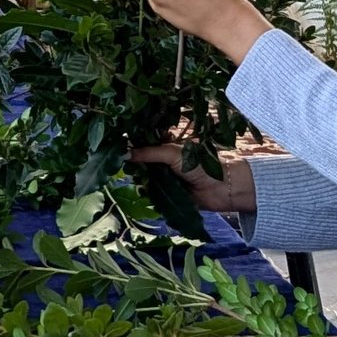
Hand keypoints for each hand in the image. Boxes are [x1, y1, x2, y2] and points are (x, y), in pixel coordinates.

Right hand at [133, 139, 253, 214]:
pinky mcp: (167, 194)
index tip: (114, 146)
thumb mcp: (172, 153)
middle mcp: (163, 160)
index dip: (130, 144)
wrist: (221, 189)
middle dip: (132, 164)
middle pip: (140, 161)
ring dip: (139, 180)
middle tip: (123, 166)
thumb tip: (122, 152)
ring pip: (144, 178)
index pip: (143, 142)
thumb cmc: (200, 165)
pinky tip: (143, 192)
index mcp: (166, 145)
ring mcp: (165, 177)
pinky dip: (146, 193)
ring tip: (137, 180)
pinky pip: (151, 194)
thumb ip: (148, 153)